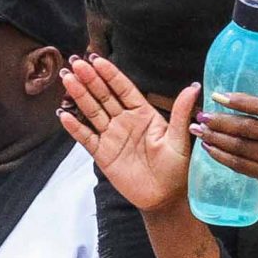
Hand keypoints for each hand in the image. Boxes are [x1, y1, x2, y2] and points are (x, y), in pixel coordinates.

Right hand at [57, 55, 196, 213]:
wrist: (165, 198)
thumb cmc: (176, 168)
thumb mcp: (179, 139)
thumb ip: (180, 112)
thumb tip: (193, 86)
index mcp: (143, 113)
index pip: (124, 88)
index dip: (110, 74)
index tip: (97, 60)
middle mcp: (125, 121)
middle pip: (104, 96)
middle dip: (90, 80)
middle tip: (77, 64)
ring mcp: (112, 136)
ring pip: (92, 112)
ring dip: (79, 96)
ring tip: (67, 79)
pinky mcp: (102, 154)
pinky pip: (86, 138)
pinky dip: (74, 127)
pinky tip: (64, 114)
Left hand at [194, 90, 257, 199]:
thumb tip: (240, 99)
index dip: (239, 101)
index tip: (217, 96)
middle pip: (245, 128)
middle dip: (219, 121)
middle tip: (201, 116)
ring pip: (238, 147)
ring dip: (215, 138)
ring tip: (198, 131)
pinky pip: (238, 165)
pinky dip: (221, 156)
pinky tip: (209, 148)